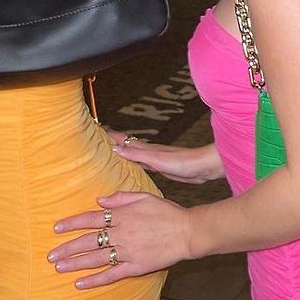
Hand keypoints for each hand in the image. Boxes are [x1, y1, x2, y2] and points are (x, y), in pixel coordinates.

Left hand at [49, 190, 191, 288]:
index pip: (91, 219)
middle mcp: (121, 234)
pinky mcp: (135, 267)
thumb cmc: (166, 212)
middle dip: (67, 248)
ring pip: (96, 259)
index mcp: (122, 216)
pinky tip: (80, 284)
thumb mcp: (144, 197)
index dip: (72, 224)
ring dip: (75, 263)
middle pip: (89, 241)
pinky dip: (95, 280)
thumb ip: (120, 198)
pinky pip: (111, 275)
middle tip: (50, 255)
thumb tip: (99, 200)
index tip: (56, 228)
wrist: (187, 231)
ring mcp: (127, 252)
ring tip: (58, 268)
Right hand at [108, 134, 223, 184]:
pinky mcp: (162, 168)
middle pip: (127, 145)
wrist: (204, 167)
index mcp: (147, 150)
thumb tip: (116, 148)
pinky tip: (133, 167)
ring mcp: (156, 160)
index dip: (111, 136)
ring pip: (135, 154)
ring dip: (123, 152)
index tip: (95, 131)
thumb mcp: (157, 160)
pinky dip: (134, 162)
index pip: (124, 140)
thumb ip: (138, 155)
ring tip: (111, 152)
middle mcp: (150, 152)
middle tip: (99, 140)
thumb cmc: (183, 163)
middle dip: (114, 142)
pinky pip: (143, 164)